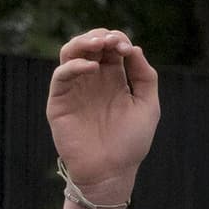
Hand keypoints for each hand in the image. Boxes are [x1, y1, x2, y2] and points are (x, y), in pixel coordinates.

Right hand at [47, 28, 160, 204]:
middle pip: (89, 45)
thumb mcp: (148, 106)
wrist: (111, 172)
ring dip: (83, 43)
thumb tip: (134, 48)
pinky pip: (61, 75)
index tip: (127, 49)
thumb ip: (145, 77)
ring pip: (70, 53)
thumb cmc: (130, 143)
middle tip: (111, 42)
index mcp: (114, 79)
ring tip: (98, 44)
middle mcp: (92, 80)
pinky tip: (91, 68)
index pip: (111, 48)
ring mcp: (75, 88)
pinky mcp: (59, 101)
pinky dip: (74, 66)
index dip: (117, 40)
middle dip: (100, 37)